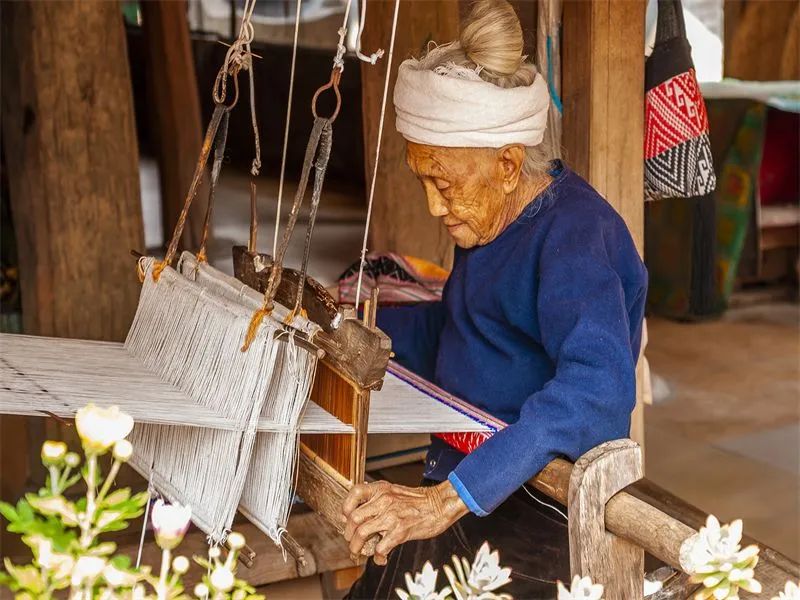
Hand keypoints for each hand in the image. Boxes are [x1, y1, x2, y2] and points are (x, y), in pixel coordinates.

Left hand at [341, 480, 468, 564]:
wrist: (440, 505)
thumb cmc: (419, 501)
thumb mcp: (395, 491)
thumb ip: (378, 499)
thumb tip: (361, 514)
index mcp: (381, 489)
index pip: (354, 493)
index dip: (346, 508)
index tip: (347, 518)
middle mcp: (384, 501)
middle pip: (353, 518)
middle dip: (349, 534)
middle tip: (352, 541)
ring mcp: (391, 516)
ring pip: (361, 533)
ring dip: (357, 547)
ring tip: (360, 552)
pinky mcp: (400, 531)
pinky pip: (380, 547)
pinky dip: (377, 556)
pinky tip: (381, 557)